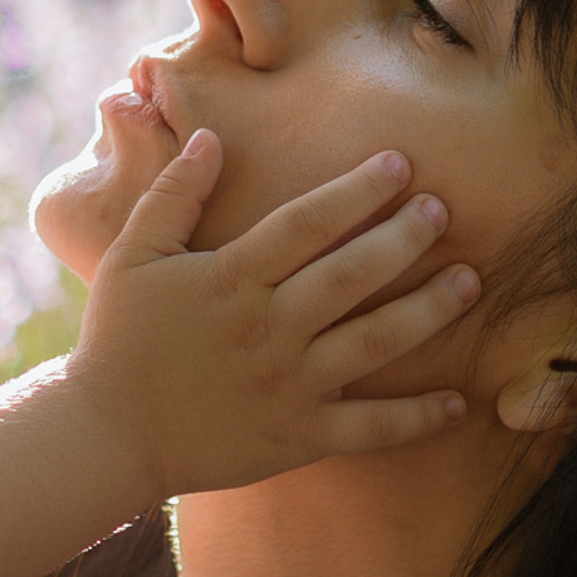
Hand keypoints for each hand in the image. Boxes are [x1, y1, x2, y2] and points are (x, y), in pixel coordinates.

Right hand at [64, 133, 476, 497]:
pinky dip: (416, 418)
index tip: (400, 164)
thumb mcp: (132, 256)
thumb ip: (172, 194)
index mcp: (231, 279)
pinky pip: (369, 429)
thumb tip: (212, 139)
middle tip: (443, 210)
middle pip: (352, 274)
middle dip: (404, 237)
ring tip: (469, 282)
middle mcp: (268, 328)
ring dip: (428, 310)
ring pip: (374, 342)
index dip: (357, 190)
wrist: (107, 434)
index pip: (307, 222)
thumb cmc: (118, 340)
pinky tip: (457, 402)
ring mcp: (288, 385)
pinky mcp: (298, 437)